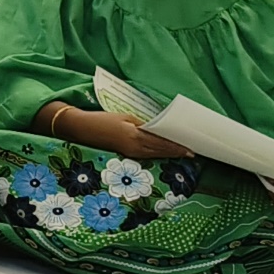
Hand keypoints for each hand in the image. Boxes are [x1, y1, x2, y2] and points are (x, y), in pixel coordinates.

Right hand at [46, 104, 181, 158]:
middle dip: (176, 152)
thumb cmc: (102, 120)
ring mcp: (131, 153)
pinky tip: (164, 152)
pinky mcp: (127, 154)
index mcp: (136, 137)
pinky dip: (158, 153)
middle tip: (192, 152)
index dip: (177, 147)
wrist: (81, 129)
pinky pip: (148, 155)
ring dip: (169, 154)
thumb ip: (144, 125)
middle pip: (161, 151)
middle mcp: (135, 148)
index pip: (162, 143)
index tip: (190, 148)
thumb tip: (160, 130)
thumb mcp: (125, 118)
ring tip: (181, 153)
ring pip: (155, 155)